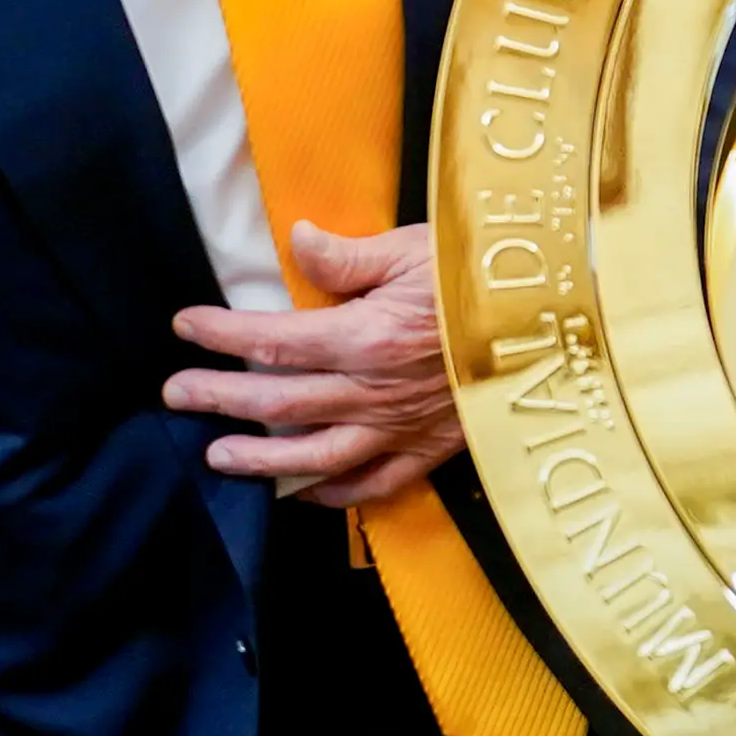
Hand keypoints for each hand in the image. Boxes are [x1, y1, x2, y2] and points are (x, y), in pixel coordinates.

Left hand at [166, 222, 466, 504]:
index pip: (273, 339)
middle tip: (175, 394)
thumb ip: (350, 254)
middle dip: (218, 397)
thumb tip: (299, 241)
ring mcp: (399, 428)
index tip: (183, 326)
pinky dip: (333, 495)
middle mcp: (373, 390)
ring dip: (259, 459)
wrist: (561, 327)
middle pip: (278, 401)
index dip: (220, 333)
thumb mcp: (417, 248)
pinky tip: (303, 492)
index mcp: (365, 336)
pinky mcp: (430, 450)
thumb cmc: (487, 279)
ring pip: (313, 456)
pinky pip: (372, 484)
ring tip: (217, 456)